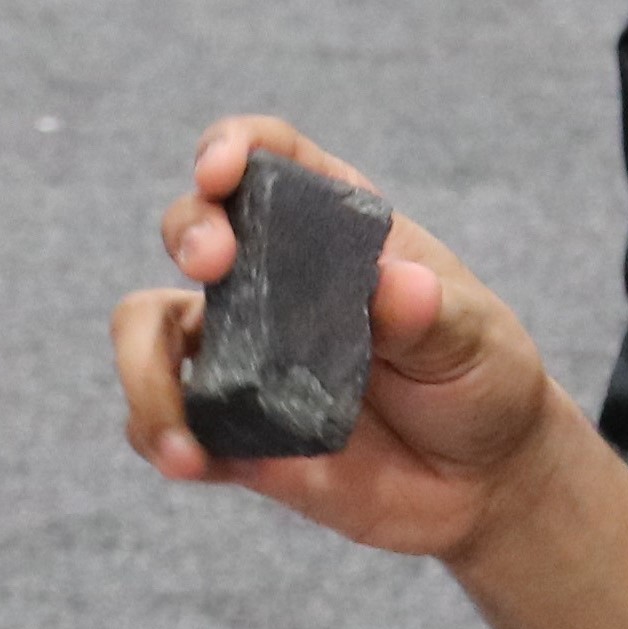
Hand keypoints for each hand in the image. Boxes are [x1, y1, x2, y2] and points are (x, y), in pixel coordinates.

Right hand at [112, 121, 568, 562]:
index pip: (268, 158)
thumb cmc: (481, 378)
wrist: (485, 480)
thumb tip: (396, 288)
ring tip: (181, 424)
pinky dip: (160, 436)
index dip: (232, 148)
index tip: (222, 171)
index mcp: (331, 226)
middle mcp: (272, 280)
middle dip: (187, 231)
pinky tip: (191, 462)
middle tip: (213, 263)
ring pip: (149, 330)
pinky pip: (165, 424)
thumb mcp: (477, 337)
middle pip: (192, 226)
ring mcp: (243, 354)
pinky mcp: (231, 429)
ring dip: (142, 365)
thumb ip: (435, 316)